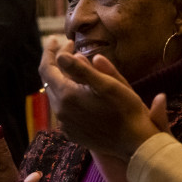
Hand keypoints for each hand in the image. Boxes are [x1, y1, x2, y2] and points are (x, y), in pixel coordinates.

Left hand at [38, 36, 160, 160]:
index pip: (47, 69)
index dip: (50, 52)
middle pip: (49, 82)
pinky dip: (67, 95)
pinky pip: (63, 109)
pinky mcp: (72, 133)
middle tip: (70, 48)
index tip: (58, 39)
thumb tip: (63, 55)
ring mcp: (65, 125)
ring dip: (63, 79)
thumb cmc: (125, 109)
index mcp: (67, 96)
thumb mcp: (107, 84)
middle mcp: (61, 112)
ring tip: (77, 67)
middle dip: (57, 63)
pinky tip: (80, 91)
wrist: (134, 142)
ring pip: (56, 95)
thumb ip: (81, 69)